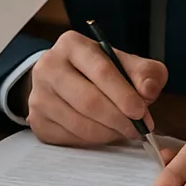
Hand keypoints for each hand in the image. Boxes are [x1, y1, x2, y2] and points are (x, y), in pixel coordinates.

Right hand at [25, 31, 167, 144]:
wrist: (66, 79)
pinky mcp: (37, 118)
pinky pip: (70, 138)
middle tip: (137, 129)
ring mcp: (38, 93)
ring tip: (123, 131)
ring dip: (108, 133)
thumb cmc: (100, 72)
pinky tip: (103, 133)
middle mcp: (48, 65)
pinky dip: (92, 141)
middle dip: (118, 119)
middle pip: (88, 100)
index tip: (141, 112)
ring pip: (79, 123)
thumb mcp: (126, 64)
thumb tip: (148, 90)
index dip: (124, 95)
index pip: (101, 70)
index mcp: (72, 44)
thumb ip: (146, 73)